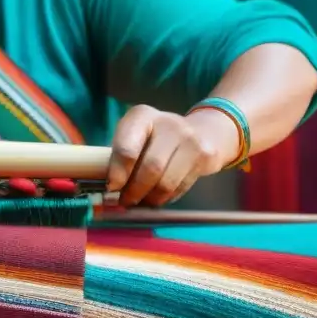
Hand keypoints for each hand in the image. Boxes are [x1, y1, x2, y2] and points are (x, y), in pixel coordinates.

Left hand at [106, 104, 239, 206]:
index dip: (118, 172)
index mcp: (142, 116)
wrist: (204, 132)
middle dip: (135, 191)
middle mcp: (167, 124)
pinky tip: (159, 196)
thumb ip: (124, 154)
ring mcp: (190, 139)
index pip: (127, 148)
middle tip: (126, 201)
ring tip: (141, 202)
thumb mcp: (138, 135)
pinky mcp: (205, 156)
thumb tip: (112, 188)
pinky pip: (181, 187)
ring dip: (150, 199)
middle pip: (150, 168)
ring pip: (167, 182)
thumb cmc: (158, 137)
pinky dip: (165, 198)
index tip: (112, 188)